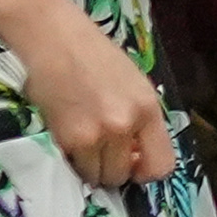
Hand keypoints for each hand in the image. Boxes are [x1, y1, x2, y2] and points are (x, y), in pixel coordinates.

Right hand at [15, 4, 178, 189]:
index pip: (161, 165)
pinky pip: (76, 167)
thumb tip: (137, 156)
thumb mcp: (134, 85)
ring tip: (85, 143)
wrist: (55, 40)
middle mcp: (126, 125)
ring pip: (99, 177)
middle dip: (115, 168)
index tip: (134, 163)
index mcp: (148, 109)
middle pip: (124, 175)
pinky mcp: (69, 139)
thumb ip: (141, 121)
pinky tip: (71, 136)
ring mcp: (97, 134)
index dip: (146, 170)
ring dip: (92, 167)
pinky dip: (73, 160)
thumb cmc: (95, 56)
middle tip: (103, 150)